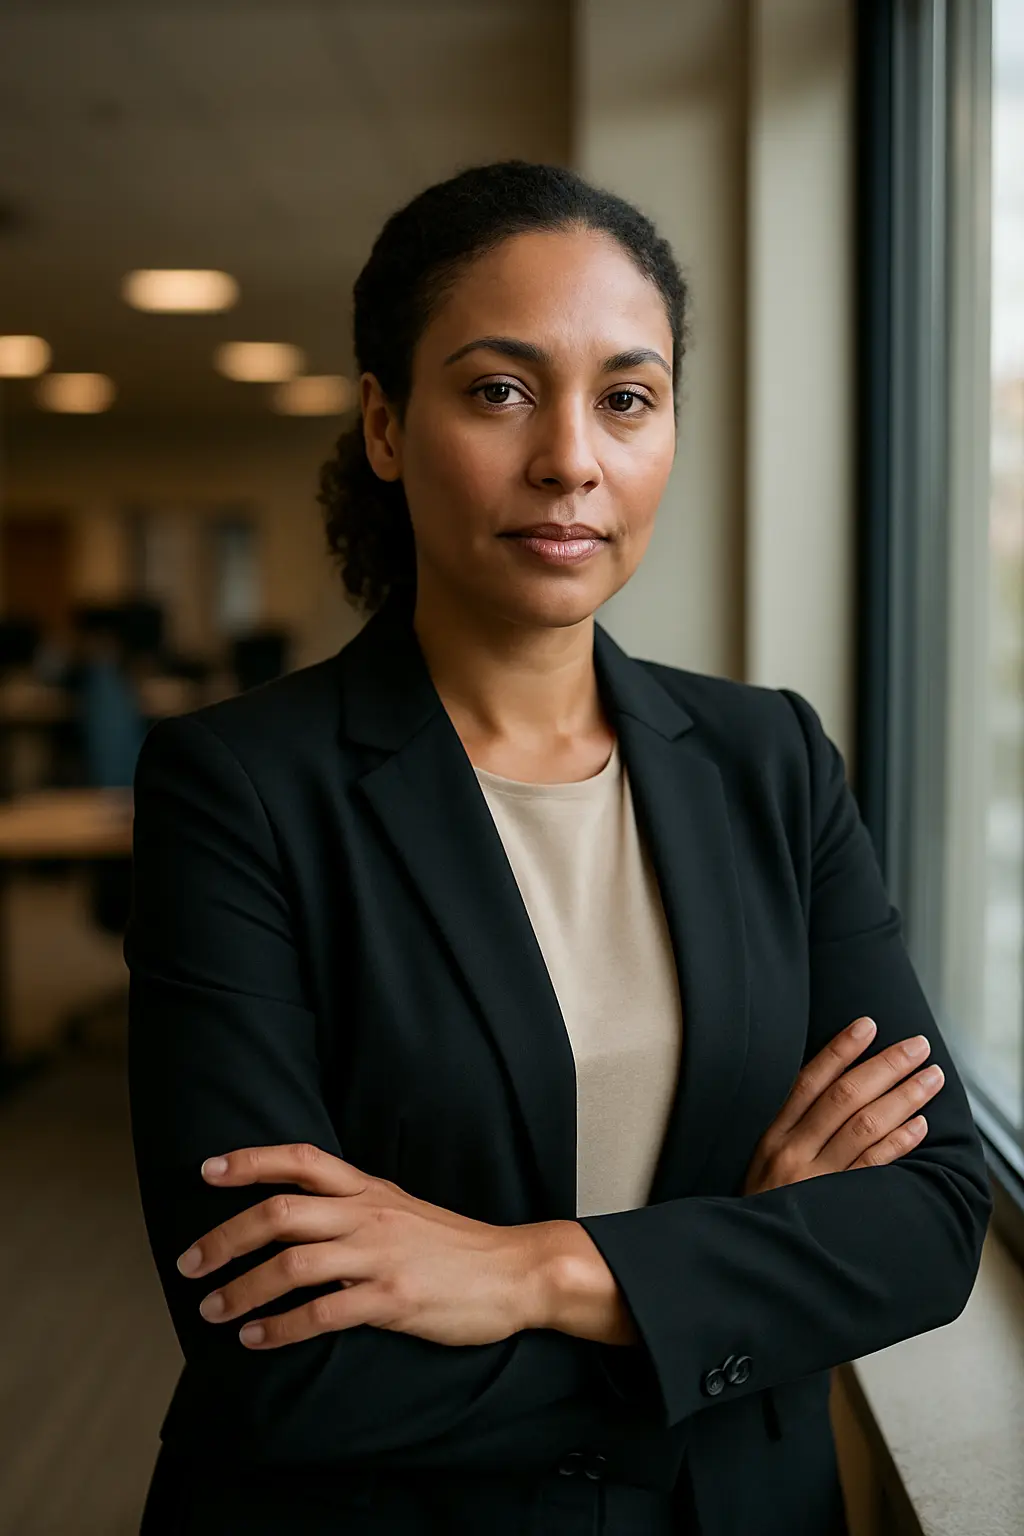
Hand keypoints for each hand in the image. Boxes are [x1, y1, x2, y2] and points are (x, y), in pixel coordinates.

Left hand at [175, 1143, 554, 1349]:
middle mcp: (368, 1215)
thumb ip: (355, 1209)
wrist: (516, 1271)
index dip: (251, 1161)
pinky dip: (279, 1329)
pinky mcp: (392, 1300)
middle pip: (281, 1211)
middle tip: (189, 1262)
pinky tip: (256, 1340)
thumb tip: (301, 1219)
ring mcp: (380, 1256)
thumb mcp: (402, 1211)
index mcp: (370, 1190)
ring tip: (213, 1309)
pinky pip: (321, 1314)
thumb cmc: (455, 1247)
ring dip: (242, 1289)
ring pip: (292, 1264)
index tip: (207, 1170)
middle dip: (225, 1236)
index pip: (302, 1159)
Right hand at [742, 1016, 944, 1194]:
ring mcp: (814, 1179)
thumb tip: (835, 1087)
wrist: (746, 1262)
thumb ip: (792, 1129)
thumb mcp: (762, 1162)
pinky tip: (919, 1125)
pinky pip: (873, 1168)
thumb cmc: (762, 1208)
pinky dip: (898, 1143)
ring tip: (931, 1078)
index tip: (868, 1024)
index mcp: (772, 1135)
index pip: (809, 1081)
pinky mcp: (834, 1206)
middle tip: (917, 1046)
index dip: (840, 1050)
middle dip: (885, 1066)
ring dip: (903, 1097)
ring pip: (865, 1126)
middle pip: (845, 1097)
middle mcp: (792, 1151)